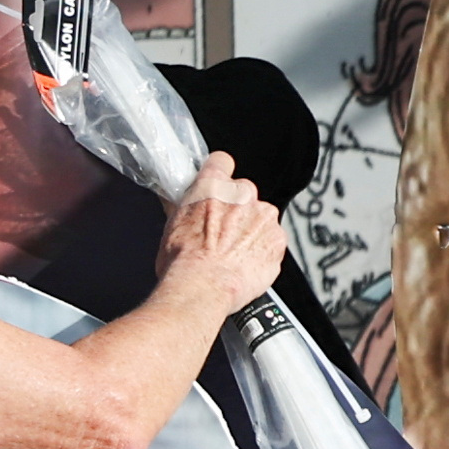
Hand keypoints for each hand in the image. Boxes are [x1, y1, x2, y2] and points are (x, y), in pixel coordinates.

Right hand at [155, 154, 288, 321]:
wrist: (202, 287)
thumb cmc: (183, 261)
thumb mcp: (172, 225)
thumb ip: (182, 207)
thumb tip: (176, 201)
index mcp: (213, 185)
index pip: (221, 161)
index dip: (219, 175)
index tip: (219, 188)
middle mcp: (242, 194)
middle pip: (244, 192)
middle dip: (236, 210)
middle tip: (221, 234)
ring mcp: (263, 216)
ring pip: (261, 217)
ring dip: (251, 231)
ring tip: (233, 254)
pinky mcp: (277, 240)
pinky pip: (272, 241)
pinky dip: (263, 251)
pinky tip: (245, 264)